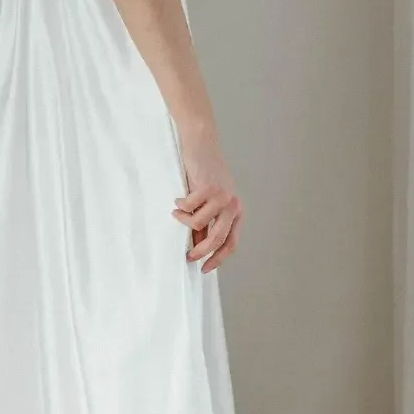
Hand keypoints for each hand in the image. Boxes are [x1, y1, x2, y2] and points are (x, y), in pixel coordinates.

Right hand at [171, 129, 243, 273]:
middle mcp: (233, 205)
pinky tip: (179, 200)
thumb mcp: (210, 202)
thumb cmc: (204, 174)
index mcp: (236, 212)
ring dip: (184, 221)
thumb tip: (197, 246)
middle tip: (188, 255)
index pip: (231, 243)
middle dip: (200, 251)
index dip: (218, 258)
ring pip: (199, 223)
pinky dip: (180, 206)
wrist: (202, 145)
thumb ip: (207, 224)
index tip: (205, 268)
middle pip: (217, 238)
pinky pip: (189, 207)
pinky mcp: (208, 187)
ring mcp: (222, 196)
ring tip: (177, 213)